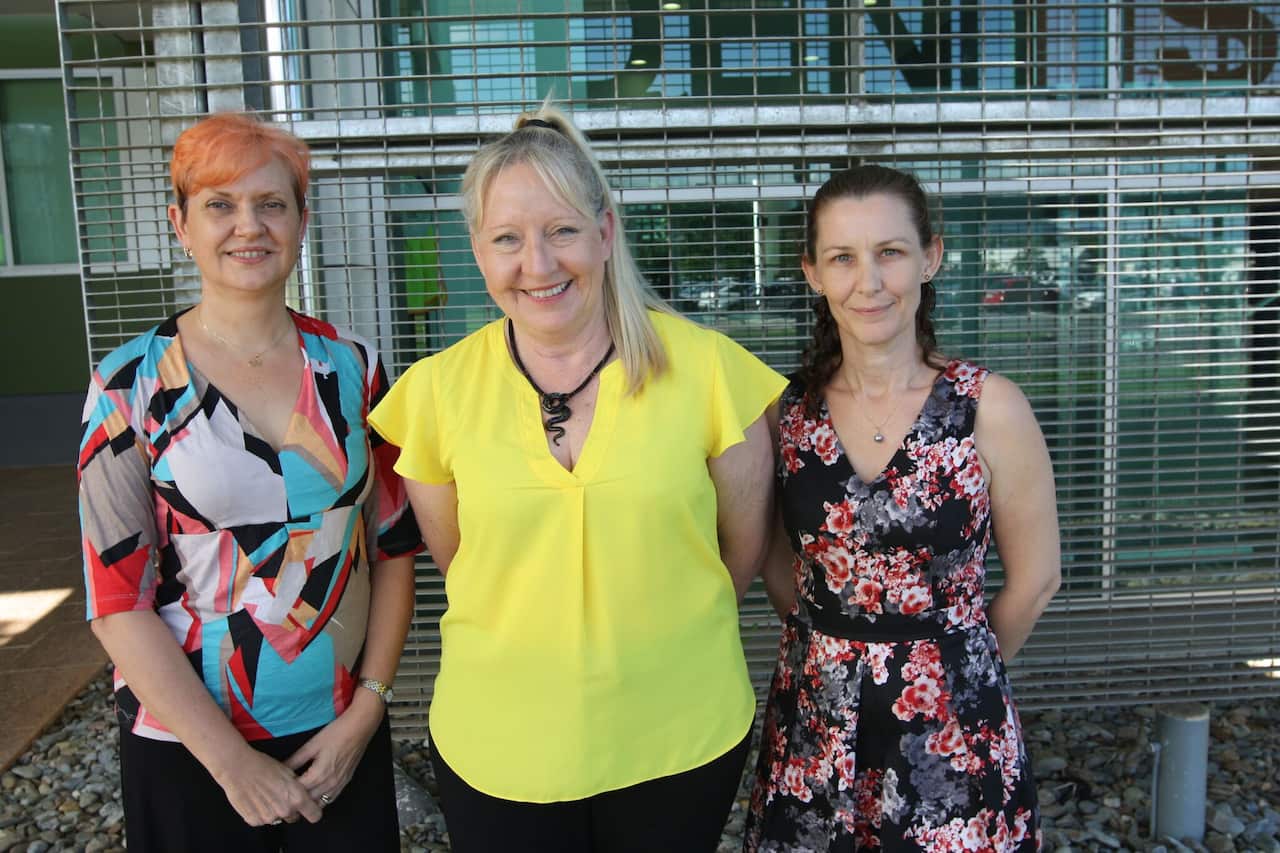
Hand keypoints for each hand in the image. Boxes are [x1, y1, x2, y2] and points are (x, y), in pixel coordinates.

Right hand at [213, 746, 322, 825]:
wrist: (238, 768)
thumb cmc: (262, 766)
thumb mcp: (288, 772)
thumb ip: (298, 787)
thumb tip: (304, 793)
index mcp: (297, 797)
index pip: (314, 814)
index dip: (313, 811)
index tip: (310, 809)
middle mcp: (285, 810)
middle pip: (294, 817)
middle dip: (291, 809)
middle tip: (281, 797)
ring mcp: (269, 817)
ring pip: (277, 819)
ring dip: (274, 811)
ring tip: (266, 795)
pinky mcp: (254, 820)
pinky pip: (262, 820)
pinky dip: (260, 812)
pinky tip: (256, 799)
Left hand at [284, 688, 383, 806]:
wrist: (360, 727)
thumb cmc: (336, 733)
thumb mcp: (312, 744)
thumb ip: (295, 759)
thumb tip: (280, 769)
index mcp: (319, 774)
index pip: (298, 792)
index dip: (286, 792)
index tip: (277, 790)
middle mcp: (330, 783)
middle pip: (308, 801)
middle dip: (296, 800)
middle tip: (284, 796)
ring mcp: (339, 784)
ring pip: (320, 803)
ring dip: (309, 803)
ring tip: (297, 798)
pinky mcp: (346, 782)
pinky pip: (331, 798)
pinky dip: (321, 800)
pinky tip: (314, 795)